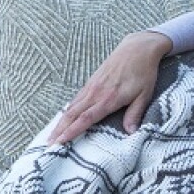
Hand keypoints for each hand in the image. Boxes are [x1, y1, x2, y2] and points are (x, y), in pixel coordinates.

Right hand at [47, 30, 171, 144]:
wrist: (137, 49)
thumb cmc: (144, 72)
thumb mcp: (144, 95)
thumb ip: (135, 114)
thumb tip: (130, 132)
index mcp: (109, 99)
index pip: (86, 118)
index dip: (72, 131)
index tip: (60, 142)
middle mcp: (96, 93)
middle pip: (73, 114)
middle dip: (59, 130)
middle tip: (48, 144)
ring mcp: (92, 86)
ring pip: (72, 106)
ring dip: (60, 121)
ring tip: (51, 135)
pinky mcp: (91, 82)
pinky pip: (76, 99)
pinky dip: (67, 110)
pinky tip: (64, 118)